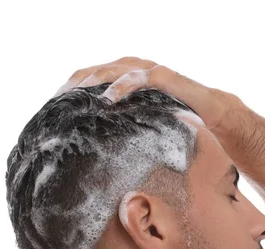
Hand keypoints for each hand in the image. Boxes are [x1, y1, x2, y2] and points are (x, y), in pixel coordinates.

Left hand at [54, 57, 242, 134]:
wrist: (214, 115)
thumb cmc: (177, 124)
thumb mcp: (145, 129)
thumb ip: (124, 134)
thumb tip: (98, 162)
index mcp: (124, 82)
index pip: (90, 81)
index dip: (70, 92)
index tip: (51, 110)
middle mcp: (134, 71)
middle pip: (94, 71)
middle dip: (73, 85)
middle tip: (54, 102)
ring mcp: (149, 71)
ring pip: (112, 69)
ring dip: (92, 80)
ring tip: (73, 95)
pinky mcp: (164, 77)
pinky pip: (139, 77)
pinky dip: (122, 86)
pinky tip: (107, 99)